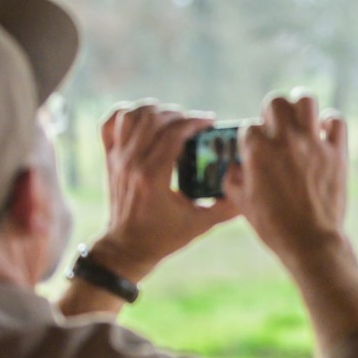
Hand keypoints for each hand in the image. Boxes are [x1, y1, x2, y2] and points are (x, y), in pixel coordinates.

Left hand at [91, 101, 237, 281]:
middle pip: (153, 119)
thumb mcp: (200, 225)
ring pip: (132, 115)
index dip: (194, 121)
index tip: (210, 122)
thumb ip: (226, 207)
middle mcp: (131, 163)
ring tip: (172, 117)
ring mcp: (117, 158)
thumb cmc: (163, 237)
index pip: (173, 133)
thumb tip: (248, 185)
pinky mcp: (109, 158)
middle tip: (195, 123)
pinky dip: (126, 112)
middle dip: (179, 114)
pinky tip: (144, 118)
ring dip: (155, 110)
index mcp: (153, 177)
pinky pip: (110, 123)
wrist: (127, 248)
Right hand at [224, 91, 347, 263]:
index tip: (255, 149)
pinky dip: (330, 123)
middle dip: (272, 110)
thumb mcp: (242, 204)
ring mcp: (313, 144)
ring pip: (307, 100)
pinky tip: (323, 133)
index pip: (249, 126)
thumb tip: (234, 167)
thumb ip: (233, 180)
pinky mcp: (336, 153)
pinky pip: (337, 121)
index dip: (251, 137)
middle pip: (276, 101)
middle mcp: (285, 141)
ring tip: (299, 119)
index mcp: (258, 151)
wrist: (310, 243)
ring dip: (300, 106)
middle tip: (276, 126)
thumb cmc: (274, 227)